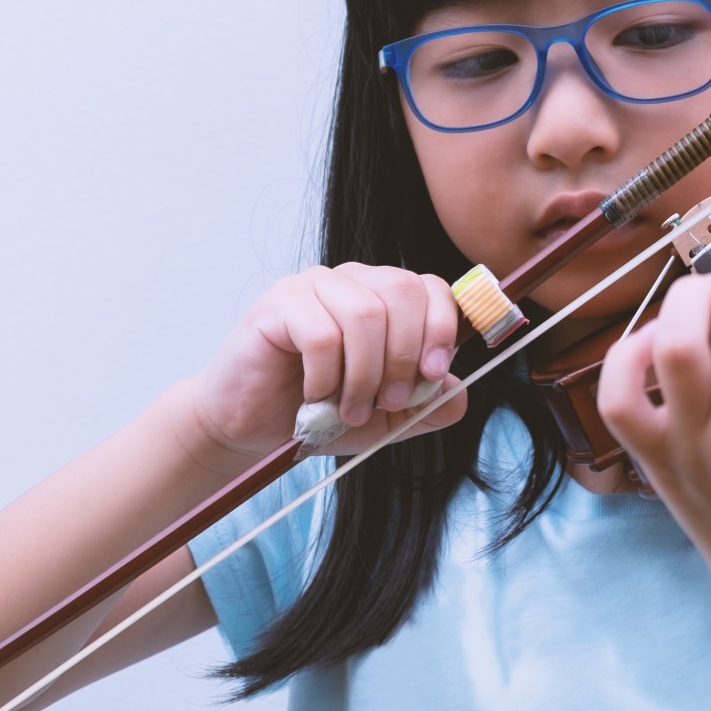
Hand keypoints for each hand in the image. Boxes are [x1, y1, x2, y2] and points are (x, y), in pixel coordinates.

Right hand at [185, 264, 468, 464]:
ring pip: (365, 313)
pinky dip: (326, 377)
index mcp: (383, 298)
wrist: (253, 428)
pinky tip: (315, 399)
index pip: (430, 288)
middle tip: (390, 403)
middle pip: (403, 290)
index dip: (441, 328)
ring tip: (350, 411)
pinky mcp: (279, 303)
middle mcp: (351, 281)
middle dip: (405, 355)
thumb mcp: (387, 420)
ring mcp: (313, 286)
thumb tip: (457, 388)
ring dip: (365, 375)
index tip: (434, 374)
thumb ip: (428, 405)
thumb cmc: (320, 414)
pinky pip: (321, 334)